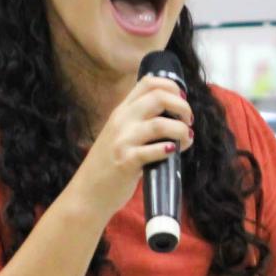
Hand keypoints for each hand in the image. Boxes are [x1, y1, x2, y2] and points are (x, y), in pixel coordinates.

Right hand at [68, 76, 192, 219]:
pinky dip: (169, 149)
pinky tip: (172, 153)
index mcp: (122, 111)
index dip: (172, 87)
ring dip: (181, 130)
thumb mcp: (121, 134)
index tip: (182, 100)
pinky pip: (154, 150)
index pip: (149, 83)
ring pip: (161, 124)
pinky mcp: (126, 162)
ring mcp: (123, 141)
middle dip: (182, 106)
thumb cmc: (109, 165)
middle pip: (159, 97)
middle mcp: (121, 121)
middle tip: (188, 121)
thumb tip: (175, 115)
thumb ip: (140, 121)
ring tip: (186, 140)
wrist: (87, 193)